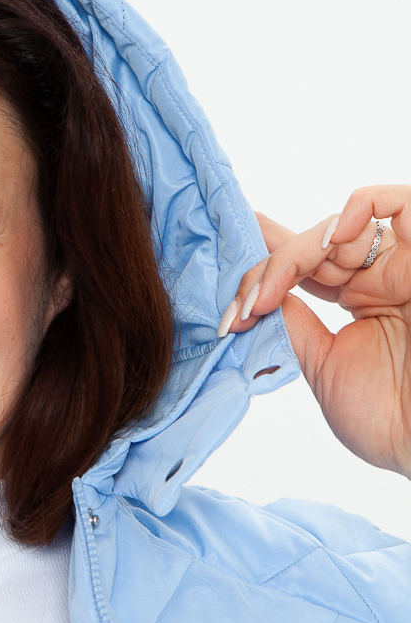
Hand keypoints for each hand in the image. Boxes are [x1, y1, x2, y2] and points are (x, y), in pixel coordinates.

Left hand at [220, 185, 410, 477]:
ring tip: (272, 292)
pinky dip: (359, 206)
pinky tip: (331, 239)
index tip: (230, 280)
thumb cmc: (391, 420)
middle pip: (313, 245)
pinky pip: (397, 203)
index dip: (266, 263)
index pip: (308, 266)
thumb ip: (296, 328)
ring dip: (297, 252)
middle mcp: (382, 278)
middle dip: (267, 269)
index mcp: (361, 302)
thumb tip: (262, 295)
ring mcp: (404, 265)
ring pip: (341, 227)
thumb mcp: (326, 369)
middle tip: (243, 306)